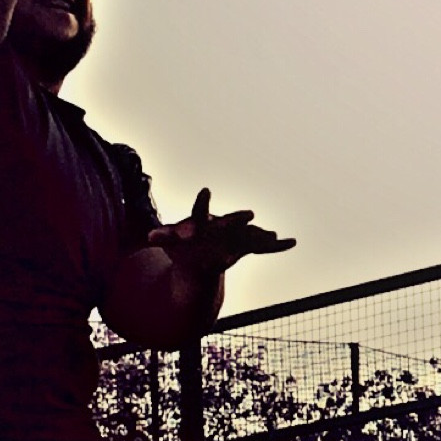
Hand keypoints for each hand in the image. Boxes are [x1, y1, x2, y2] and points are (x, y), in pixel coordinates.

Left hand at [147, 189, 295, 276]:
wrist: (200, 250)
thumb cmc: (182, 243)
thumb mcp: (170, 242)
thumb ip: (162, 237)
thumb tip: (149, 237)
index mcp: (200, 221)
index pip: (199, 210)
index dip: (201, 202)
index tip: (205, 190)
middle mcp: (221, 225)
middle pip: (229, 221)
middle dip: (238, 219)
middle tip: (249, 215)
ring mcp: (235, 235)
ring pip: (250, 234)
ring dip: (260, 235)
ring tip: (272, 235)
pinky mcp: (245, 246)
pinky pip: (262, 248)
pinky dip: (276, 247)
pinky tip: (292, 242)